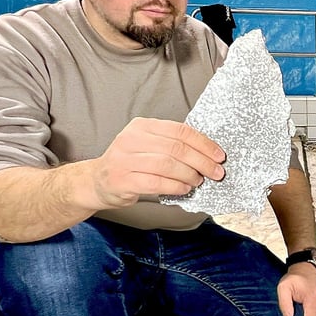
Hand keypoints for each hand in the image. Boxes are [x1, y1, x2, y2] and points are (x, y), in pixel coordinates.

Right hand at [86, 117, 225, 209]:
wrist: (97, 181)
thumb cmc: (129, 164)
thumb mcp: (147, 145)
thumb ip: (171, 145)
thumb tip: (208, 154)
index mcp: (142, 126)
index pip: (180, 131)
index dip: (203, 144)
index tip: (219, 156)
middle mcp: (131, 139)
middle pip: (176, 148)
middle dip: (202, 161)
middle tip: (215, 172)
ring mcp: (124, 159)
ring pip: (167, 164)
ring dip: (189, 174)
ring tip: (198, 181)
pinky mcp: (122, 180)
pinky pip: (156, 182)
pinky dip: (175, 186)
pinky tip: (184, 189)